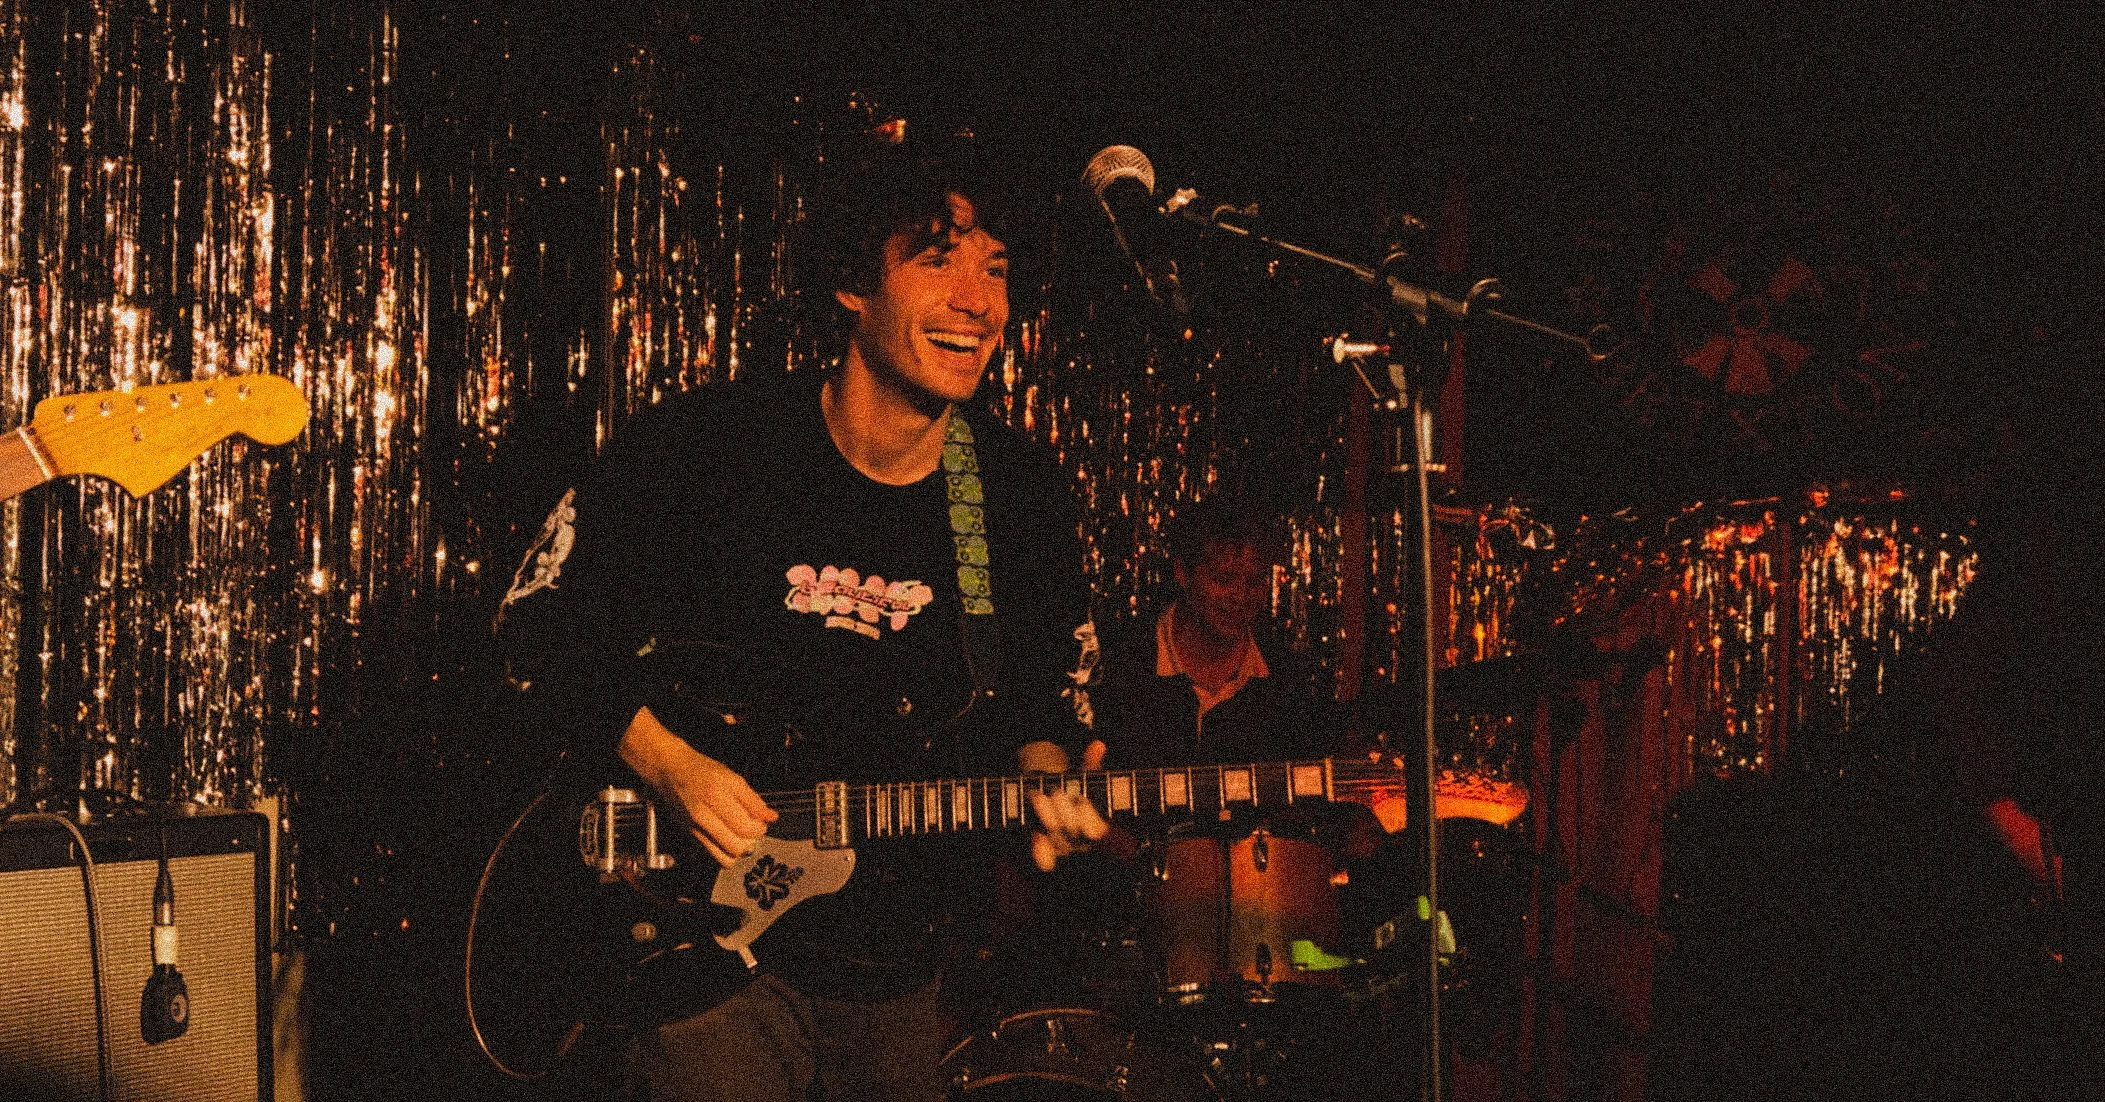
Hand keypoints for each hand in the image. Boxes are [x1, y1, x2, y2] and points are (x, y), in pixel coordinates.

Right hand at [617, 706, 777, 865]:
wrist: (670, 770)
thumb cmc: (701, 771)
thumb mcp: (732, 778)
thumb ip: (753, 800)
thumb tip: (771, 817)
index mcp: (716, 798)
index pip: (746, 829)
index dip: (759, 829)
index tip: (761, 822)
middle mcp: (702, 817)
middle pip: (736, 848)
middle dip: (750, 842)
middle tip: (751, 830)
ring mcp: (693, 829)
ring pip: (723, 859)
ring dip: (736, 851)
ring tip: (739, 836)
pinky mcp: (689, 836)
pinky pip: (712, 855)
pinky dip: (723, 851)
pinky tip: (726, 836)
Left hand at [1021, 739, 1108, 871]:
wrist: (1050, 805)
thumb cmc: (1071, 789)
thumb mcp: (1082, 777)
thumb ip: (1090, 764)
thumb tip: (1098, 745)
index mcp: (1096, 827)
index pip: (1097, 829)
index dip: (1088, 815)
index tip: (1081, 799)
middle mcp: (1081, 843)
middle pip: (1074, 832)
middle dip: (1065, 811)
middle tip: (1055, 792)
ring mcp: (1062, 850)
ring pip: (1057, 840)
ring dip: (1047, 818)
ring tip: (1038, 797)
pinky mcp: (1044, 853)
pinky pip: (1044, 858)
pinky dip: (1039, 848)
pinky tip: (1035, 835)